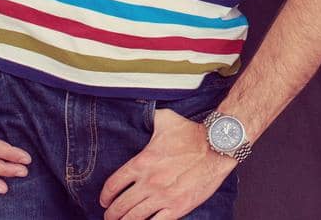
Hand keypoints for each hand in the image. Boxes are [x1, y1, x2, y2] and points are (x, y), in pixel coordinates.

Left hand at [100, 109, 235, 219]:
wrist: (216, 147)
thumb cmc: (192, 134)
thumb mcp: (166, 119)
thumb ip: (149, 118)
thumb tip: (140, 111)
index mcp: (142, 163)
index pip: (113, 185)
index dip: (105, 196)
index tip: (104, 201)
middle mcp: (149, 182)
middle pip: (120, 206)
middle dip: (111, 214)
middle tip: (109, 216)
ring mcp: (163, 197)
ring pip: (134, 218)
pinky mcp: (178, 207)